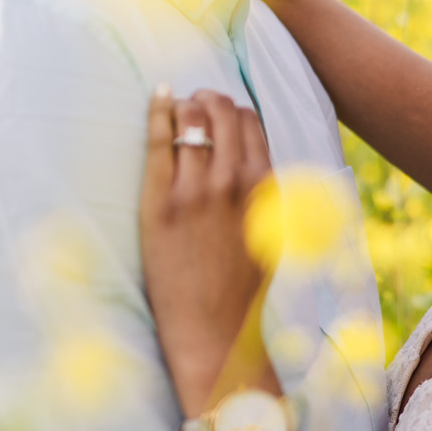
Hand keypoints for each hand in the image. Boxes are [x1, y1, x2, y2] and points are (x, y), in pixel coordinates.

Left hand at [140, 87, 273, 415]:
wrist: (215, 333)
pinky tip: (159, 96)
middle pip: (223, 113)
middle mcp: (234, 182)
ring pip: (193, 119)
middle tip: (197, 103)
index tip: (221, 112)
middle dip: (209, 100)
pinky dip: (159, 111)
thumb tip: (261, 167)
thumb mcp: (272, 236)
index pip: (252, 124)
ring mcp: (196, 190)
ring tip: (178, 106)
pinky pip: (159, 140)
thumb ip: (268, 197)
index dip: (234, 111)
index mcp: (266, 188)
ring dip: (186, 104)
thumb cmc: (244, 292)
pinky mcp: (160, 204)